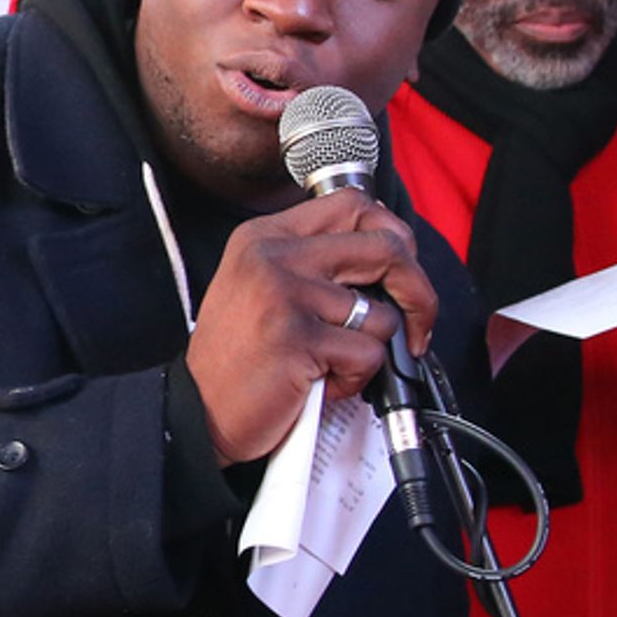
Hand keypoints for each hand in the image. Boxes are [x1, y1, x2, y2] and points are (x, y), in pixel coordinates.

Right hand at [186, 190, 436, 465]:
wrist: (198, 412)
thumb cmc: (239, 358)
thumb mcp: (263, 287)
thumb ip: (314, 262)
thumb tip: (392, 255)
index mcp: (266, 236)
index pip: (354, 204)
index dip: (393, 235)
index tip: (399, 271)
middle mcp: (274, 256)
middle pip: (386, 246)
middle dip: (418, 292)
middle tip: (416, 324)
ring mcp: (284, 294)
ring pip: (382, 312)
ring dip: (372, 351)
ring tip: (333, 365)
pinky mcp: (297, 338)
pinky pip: (368, 354)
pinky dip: (356, 380)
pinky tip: (322, 385)